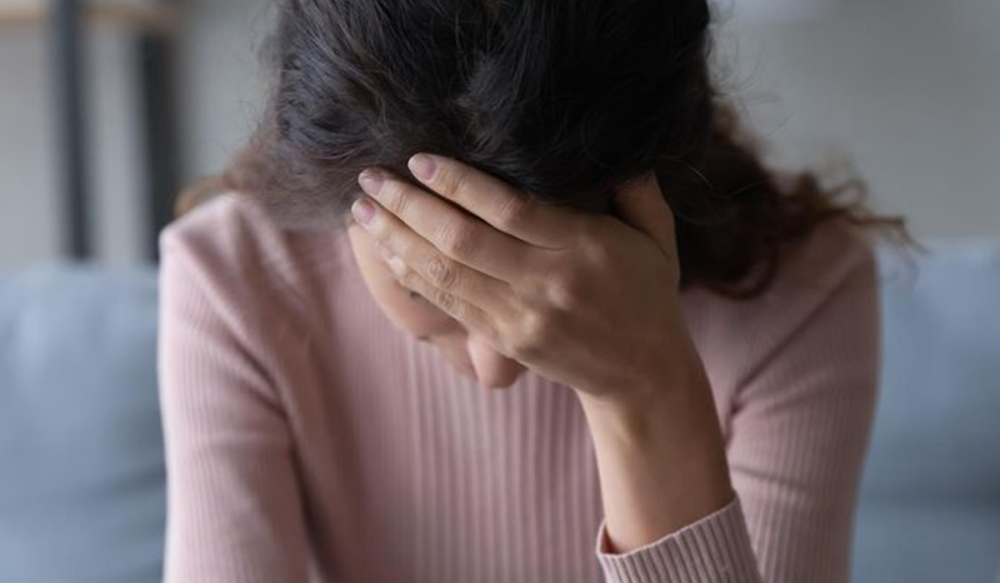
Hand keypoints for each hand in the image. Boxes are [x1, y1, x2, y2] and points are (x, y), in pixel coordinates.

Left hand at [351, 153, 696, 404]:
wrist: (641, 373)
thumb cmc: (648, 293)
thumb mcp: (657, 235)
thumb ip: (634, 187)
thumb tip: (610, 140)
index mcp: (584, 247)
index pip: (509, 209)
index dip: (458, 183)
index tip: (417, 160)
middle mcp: (548, 283)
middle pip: (463, 240)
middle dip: (408, 206)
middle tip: (370, 179)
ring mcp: (522, 317)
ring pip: (446, 274)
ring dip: (396, 240)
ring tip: (362, 211)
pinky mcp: (506, 341)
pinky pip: (450, 304)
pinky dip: (414, 277)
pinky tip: (388, 252)